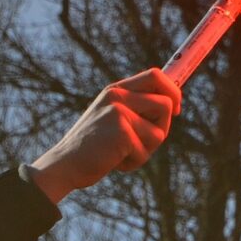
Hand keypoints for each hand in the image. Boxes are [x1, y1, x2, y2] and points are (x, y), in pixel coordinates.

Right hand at [29, 68, 180, 201]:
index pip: (156, 76)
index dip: (173, 91)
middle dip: (162, 127)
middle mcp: (117, 96)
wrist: (65, 164)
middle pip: (166, 104)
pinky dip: (134, 162)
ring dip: (146, 149)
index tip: (175, 109)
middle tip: (140, 142)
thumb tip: (173, 104)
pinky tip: (114, 161)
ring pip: (160, 131)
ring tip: (122, 152)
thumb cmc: (94, 147)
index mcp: (116, 90)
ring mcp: (119, 112)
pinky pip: (145, 151)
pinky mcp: (121, 132)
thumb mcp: (112, 119)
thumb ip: (136, 109)